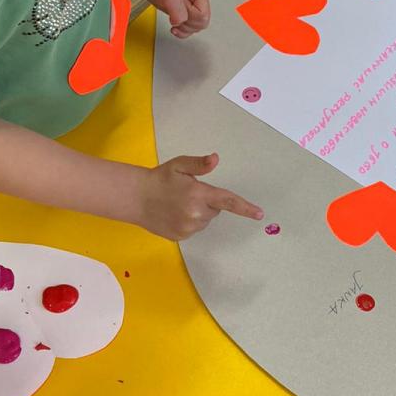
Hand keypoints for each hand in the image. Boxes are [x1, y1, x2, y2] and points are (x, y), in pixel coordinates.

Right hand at [134, 153, 262, 239]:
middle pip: (215, 210)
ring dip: (198, 212)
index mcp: (198, 194)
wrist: (136, 198)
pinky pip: (194, 228)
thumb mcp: (179, 165)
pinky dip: (189, 222)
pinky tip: (174, 213)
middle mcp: (195, 214)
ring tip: (178, 203)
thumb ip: (199, 164)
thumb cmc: (160, 179)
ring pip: (205, 220)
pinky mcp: (181, 236)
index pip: (228, 202)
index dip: (245, 208)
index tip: (260, 214)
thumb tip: (215, 159)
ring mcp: (188, 228)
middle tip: (188, 193)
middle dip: (207, 201)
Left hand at [141, 0, 209, 38]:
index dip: (189, 17)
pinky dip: (181, 31)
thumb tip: (181, 23)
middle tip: (175, 15)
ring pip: (195, 28)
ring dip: (184, 28)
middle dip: (187, 24)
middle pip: (201, 24)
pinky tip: (174, 27)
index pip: (203, 16)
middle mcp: (198, 2)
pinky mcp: (184, 13)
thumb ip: (178, 12)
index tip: (178, 9)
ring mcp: (192, 8)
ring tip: (173, 19)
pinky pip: (188, 28)